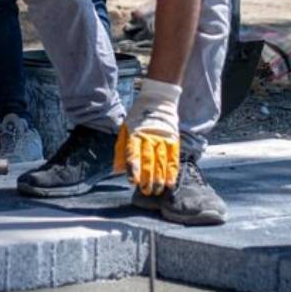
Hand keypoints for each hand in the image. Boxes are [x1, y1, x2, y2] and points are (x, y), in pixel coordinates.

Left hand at [113, 78, 180, 194]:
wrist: (158, 100)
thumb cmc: (138, 118)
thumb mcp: (124, 129)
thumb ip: (120, 150)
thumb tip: (117, 170)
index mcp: (135, 135)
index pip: (133, 153)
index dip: (133, 168)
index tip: (133, 181)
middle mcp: (149, 137)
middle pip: (148, 160)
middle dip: (147, 177)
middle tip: (145, 191)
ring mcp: (162, 139)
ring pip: (161, 161)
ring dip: (159, 178)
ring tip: (157, 190)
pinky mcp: (173, 140)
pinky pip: (173, 158)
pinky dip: (172, 171)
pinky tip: (170, 182)